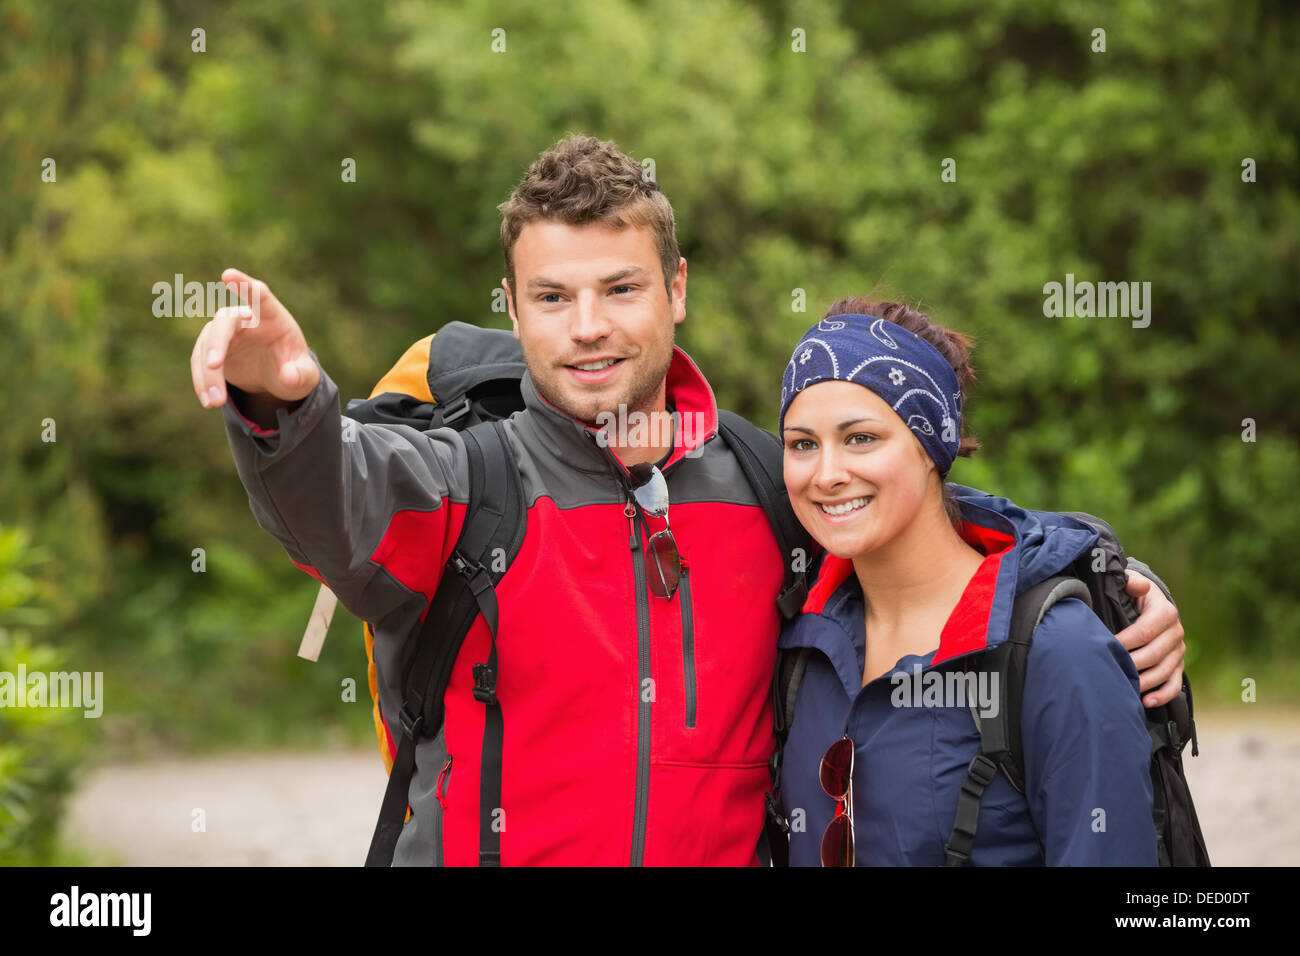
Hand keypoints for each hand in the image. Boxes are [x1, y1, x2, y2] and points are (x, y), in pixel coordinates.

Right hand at [189, 268, 319, 409]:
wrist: (277, 378)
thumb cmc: (294, 368)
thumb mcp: (305, 377)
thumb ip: (301, 375)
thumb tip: (289, 375)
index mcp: (273, 316)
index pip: (259, 295)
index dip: (245, 285)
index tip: (228, 275)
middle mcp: (246, 319)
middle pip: (225, 321)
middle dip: (217, 341)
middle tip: (214, 365)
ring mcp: (226, 332)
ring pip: (207, 344)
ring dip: (207, 373)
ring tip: (215, 402)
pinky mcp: (212, 349)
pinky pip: (200, 361)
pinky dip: (202, 381)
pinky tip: (209, 401)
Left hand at [1114, 570, 1185, 707]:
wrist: (1148, 604)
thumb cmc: (1131, 595)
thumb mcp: (1130, 583)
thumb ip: (1131, 582)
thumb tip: (1138, 586)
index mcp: (1165, 611)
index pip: (1144, 631)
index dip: (1124, 642)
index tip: (1104, 647)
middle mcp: (1175, 632)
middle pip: (1154, 654)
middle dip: (1131, 664)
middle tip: (1110, 670)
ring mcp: (1178, 651)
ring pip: (1164, 672)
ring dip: (1144, 682)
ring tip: (1125, 688)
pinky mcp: (1178, 665)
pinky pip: (1174, 684)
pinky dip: (1162, 695)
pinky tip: (1146, 702)